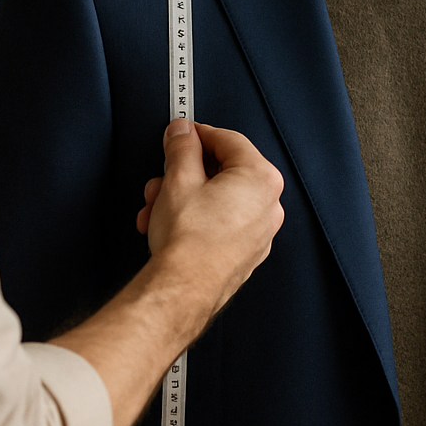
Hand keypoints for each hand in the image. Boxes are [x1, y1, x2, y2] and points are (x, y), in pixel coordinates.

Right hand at [53, 121, 282, 425]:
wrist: (181, 291)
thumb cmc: (188, 242)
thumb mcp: (178, 178)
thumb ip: (182, 147)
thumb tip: (183, 134)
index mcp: (260, 179)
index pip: (229, 140)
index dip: (198, 133)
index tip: (181, 134)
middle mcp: (268, 206)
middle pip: (223, 171)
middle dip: (185, 172)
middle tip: (163, 174)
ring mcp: (259, 233)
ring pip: (218, 199)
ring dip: (184, 197)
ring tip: (157, 206)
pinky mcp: (245, 253)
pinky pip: (221, 223)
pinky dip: (196, 218)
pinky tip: (168, 224)